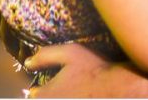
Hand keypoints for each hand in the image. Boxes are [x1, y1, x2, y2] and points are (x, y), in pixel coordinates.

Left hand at [25, 43, 142, 97]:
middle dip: (51, 94)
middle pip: (43, 99)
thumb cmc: (94, 70)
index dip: (41, 89)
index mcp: (45, 96)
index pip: (33, 95)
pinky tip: (84, 95)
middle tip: (67, 87)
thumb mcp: (69, 53)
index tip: (51, 84)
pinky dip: (74, 98)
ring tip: (75, 91)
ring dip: (63, 96)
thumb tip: (28, 62)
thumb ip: (45, 56)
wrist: (119, 88)